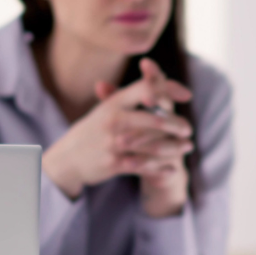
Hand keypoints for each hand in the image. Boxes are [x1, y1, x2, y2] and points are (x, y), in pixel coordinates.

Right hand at [41, 58, 194, 215]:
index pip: (146, 88)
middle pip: (154, 119)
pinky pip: (143, 167)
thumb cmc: (93, 130)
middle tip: (188, 129)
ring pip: (152, 145)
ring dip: (174, 148)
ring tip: (187, 147)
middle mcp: (114, 120)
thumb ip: (132, 96)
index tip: (187, 95)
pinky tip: (172, 168)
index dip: (168, 89)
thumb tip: (159, 85)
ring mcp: (113, 143)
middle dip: (175, 124)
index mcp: (114, 102)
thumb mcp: (107, 108)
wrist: (67, 158)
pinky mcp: (114, 164)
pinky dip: (160, 169)